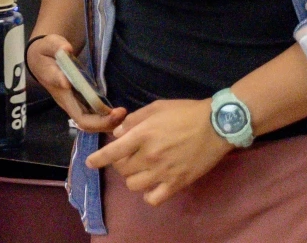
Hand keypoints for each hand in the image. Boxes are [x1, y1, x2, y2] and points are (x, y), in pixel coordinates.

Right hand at [26, 34, 126, 134]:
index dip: (96, 118)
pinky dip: (106, 117)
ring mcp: (74, 102)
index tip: (111, 111)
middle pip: (86, 123)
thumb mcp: (48, 44)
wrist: (41, 57)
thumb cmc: (45, 51)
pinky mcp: (80, 99)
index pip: (78, 114)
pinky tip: (119, 112)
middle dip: (106, 123)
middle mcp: (68, 102)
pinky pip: (93, 114)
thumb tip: (67, 51)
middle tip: (123, 113)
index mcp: (61, 92)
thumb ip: (56, 47)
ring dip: (108, 122)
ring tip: (124, 114)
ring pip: (91, 122)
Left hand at [85, 99, 230, 205]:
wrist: (216, 125)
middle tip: (130, 155)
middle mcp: (149, 156)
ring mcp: (163, 172)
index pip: (112, 152)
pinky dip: (149, 193)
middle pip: (122, 169)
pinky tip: (153, 183)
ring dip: (133, 177)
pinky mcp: (177, 183)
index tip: (90, 163)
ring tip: (142, 169)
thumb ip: (134, 120)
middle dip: (121, 163)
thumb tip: (117, 134)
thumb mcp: (156, 107)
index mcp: (143, 135)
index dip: (98, 159)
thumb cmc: (185, 112)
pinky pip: (153, 198)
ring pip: (133, 185)